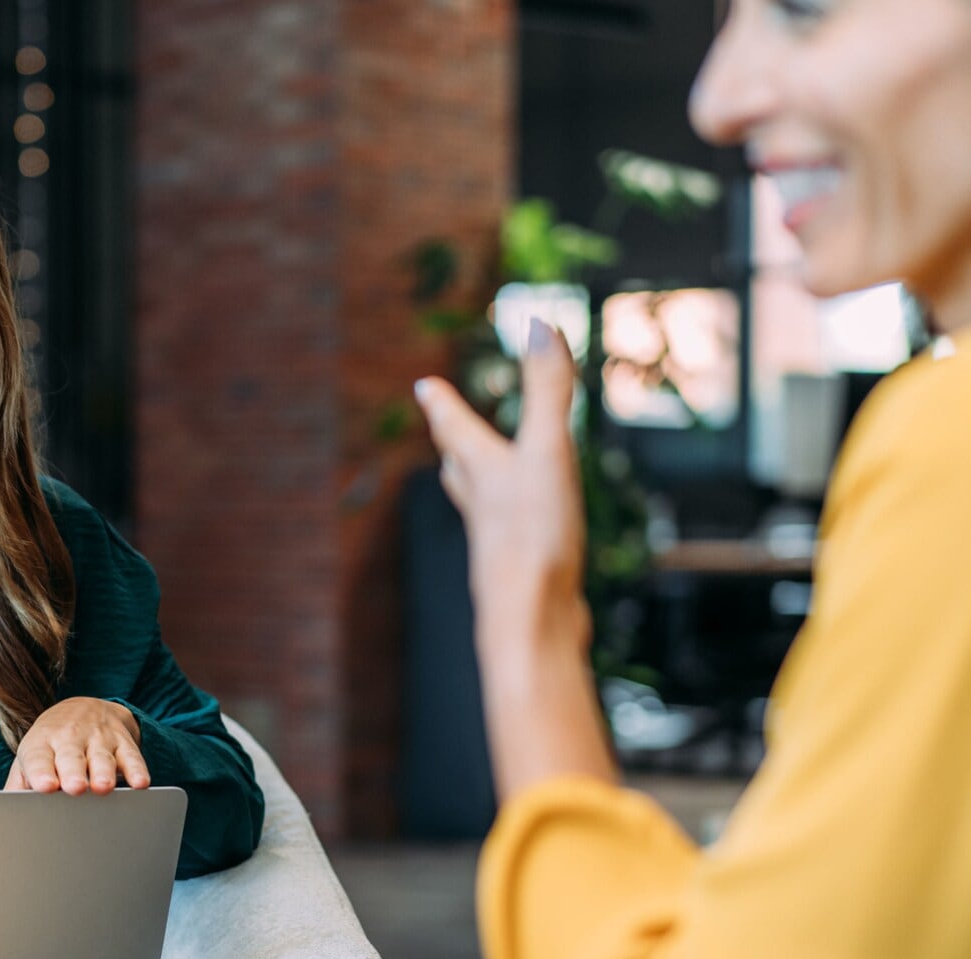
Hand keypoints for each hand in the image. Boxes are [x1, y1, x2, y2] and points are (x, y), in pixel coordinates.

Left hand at [5, 698, 150, 794]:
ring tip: (102, 787)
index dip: (41, 772)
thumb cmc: (52, 745)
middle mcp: (70, 738)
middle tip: (74, 788)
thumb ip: (19, 784)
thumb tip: (2, 813)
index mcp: (41, 744)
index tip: (44, 787)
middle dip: (73, 772)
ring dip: (103, 772)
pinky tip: (140, 783)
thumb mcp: (33, 756)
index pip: (39, 758)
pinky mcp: (123, 740)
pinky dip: (137, 769)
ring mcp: (98, 738)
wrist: (84, 707)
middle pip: (71, 756)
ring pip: (102, 756)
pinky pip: (132, 756)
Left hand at [414, 321, 586, 652]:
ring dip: (477, 484)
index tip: (423, 387)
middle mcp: (482, 507)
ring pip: (481, 505)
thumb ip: (545, 391)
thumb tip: (538, 323)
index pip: (454, 428)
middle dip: (453, 442)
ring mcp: (500, 544)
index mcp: (482, 471)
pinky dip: (516, 525)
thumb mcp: (547, 452)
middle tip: (443, 427)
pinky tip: (531, 535)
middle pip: (459, 467)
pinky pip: (515, 539)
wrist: (533, 624)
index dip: (442, 404)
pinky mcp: (523, 574)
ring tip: (477, 476)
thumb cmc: (533, 538)